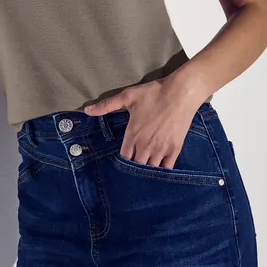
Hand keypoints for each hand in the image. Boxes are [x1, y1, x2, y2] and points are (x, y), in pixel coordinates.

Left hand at [83, 77, 202, 168]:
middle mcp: (145, 145)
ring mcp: (161, 148)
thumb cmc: (153, 93)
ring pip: (151, 169)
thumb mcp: (127, 96)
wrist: (180, 93)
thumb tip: (86, 110)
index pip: (123, 158)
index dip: (122, 162)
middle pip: (136, 166)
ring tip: (144, 173)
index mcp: (133, 134)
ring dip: (146, 171)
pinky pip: (167, 168)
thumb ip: (106, 105)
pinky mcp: (175, 148)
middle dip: (133, 169)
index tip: (121, 163)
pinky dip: (162, 172)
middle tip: (131, 171)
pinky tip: (159, 173)